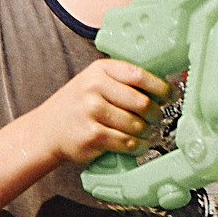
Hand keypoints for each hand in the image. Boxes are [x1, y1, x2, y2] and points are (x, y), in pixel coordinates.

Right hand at [33, 59, 169, 165]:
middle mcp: (94, 88)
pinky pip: (126, 142)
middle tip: (154, 118)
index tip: (170, 95)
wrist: (47, 130)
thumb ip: (122, 82)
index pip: (139, 75)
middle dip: (154, 114)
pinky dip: (137, 146)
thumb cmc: (76, 106)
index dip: (161, 87)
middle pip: (142, 103)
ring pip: (136, 125)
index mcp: (100, 70)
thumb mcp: (94, 82)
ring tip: (143, 133)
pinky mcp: (92, 135)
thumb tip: (161, 91)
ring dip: (145, 132)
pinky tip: (136, 144)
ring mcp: (92, 112)